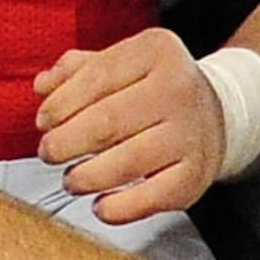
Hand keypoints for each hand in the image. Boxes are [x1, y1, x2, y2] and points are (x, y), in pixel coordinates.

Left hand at [32, 25, 220, 221]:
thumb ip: (75, 70)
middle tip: (49, 152)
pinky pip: (153, 197)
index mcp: (155, 51)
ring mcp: (191, 133)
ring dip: (87, 176)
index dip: (59, 105)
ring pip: (127, 161)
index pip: (95, 78)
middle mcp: (179, 89)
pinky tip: (101, 206)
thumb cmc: (153, 88)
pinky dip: (120, 208)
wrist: (215, 114)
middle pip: (107, 122)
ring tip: (72, 179)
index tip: (43, 122)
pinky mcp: (198, 174)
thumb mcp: (120, 62)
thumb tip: (43, 86)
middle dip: (65, 142)